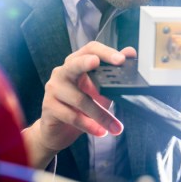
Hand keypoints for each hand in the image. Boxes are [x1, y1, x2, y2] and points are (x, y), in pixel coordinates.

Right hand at [23, 41, 135, 167]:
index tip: (121, 59)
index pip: (90, 50)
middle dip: (87, 63)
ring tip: (114, 125)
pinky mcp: (49, 107)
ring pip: (80, 99)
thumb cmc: (81, 108)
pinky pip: (73, 116)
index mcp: (76, 64)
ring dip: (101, 115)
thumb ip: (114, 75)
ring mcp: (53, 89)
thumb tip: (130, 53)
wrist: (58, 131)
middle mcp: (62, 73)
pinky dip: (89, 126)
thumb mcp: (101, 91)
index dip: (105, 52)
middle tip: (97, 62)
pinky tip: (100, 131)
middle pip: (74, 64)